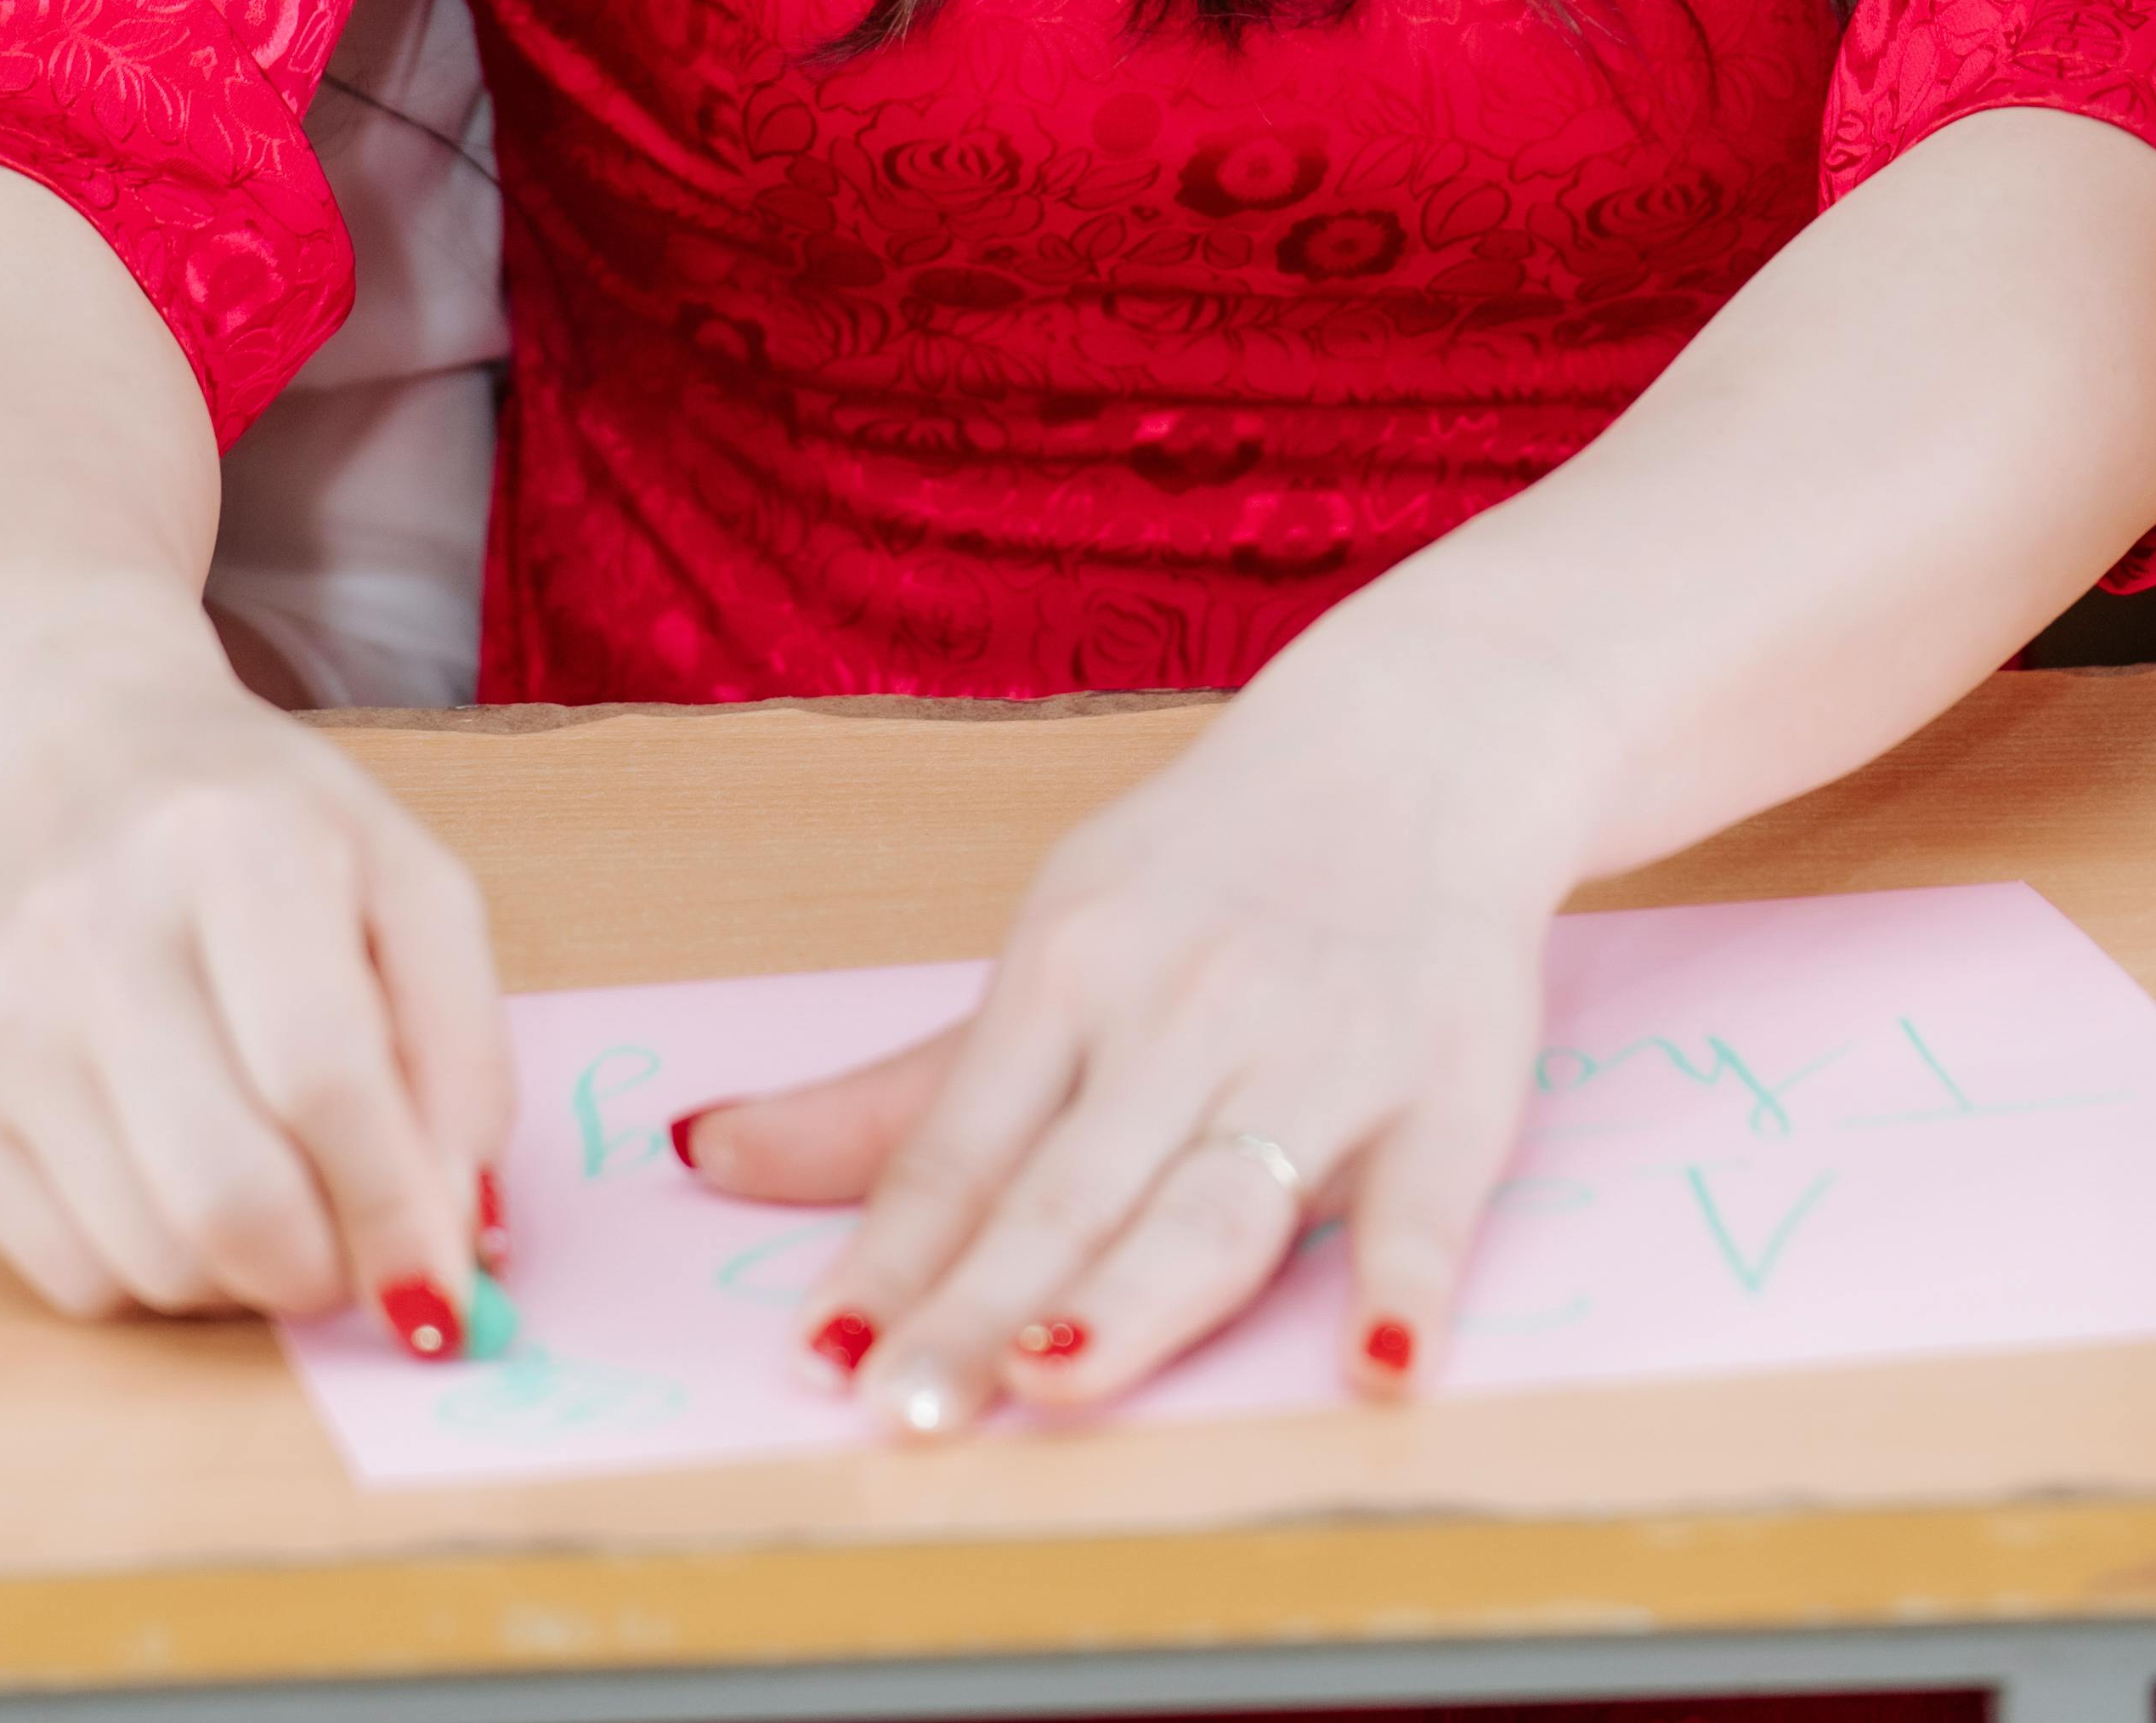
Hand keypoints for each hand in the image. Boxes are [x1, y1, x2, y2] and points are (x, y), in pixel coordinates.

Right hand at [0, 598, 509, 1331]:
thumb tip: (459, 1225)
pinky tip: (179, 1178)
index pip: (324, 1075)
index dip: (398, 1207)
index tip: (444, 1289)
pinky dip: (158, 1272)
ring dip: (247, 1278)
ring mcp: (0, 1019)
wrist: (63, 757)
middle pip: (229, 1195)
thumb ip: (461, 1039)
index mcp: (236, 844)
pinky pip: (75, 1278)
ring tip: (276, 1188)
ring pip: (154, 1262)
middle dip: (325, 1269)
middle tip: (364, 1258)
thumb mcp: (405, 877)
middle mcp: (94, 928)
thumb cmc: (263, 826)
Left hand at [679, 598, 1597, 1435]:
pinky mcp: (1451, 1086)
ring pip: (1217, 1197)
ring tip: (1057, 1381)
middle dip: (983, 1305)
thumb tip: (704, 1155)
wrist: (1420, 739)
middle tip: (904, 1415)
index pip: (959, 1145)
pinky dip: (1405, 1284)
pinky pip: (1429, 1203)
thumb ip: (900, 1094)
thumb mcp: (1054, 943)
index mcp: (1071, 971)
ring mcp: (1321, 1050)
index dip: (889, 1257)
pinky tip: (1379, 1368)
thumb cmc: (1209, 872)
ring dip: (1138, 1295)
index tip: (820, 1363)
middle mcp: (1184, 1010)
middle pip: (1069, 1187)